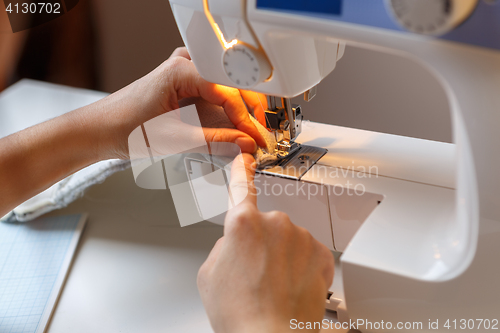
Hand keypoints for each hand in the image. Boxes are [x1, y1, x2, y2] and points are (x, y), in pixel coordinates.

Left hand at [0, 47, 266, 216]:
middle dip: (247, 113)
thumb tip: (245, 144)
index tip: (256, 138)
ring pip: (223, 89)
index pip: (227, 92)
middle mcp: (184, 63)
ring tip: (249, 134)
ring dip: (236, 112)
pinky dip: (222, 112)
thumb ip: (215, 141)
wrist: (101, 130)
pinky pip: (211, 93)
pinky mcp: (181, 82)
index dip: (245, 118)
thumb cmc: (126, 129)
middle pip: (230, 86)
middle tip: (259, 136)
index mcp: (182, 70)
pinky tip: (231, 128)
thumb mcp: (176, 140)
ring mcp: (183, 71)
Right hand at [197, 154, 333, 332]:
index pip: (241, 187)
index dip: (241, 171)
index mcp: (243, 223)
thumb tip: (236, 245)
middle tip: (255, 275)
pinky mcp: (322, 254)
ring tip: (273, 287)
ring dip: (283, 258)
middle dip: (261, 245)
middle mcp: (275, 223)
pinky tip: (291, 287)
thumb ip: (223, 247)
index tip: (244, 158)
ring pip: (289, 241)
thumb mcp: (210, 275)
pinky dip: (302, 267)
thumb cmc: (241, 313)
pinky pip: (309, 254)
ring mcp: (301, 237)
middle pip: (266, 226)